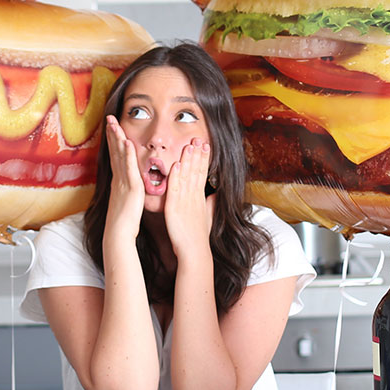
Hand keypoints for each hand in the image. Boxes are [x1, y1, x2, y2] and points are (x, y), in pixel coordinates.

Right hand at [103, 115, 143, 241]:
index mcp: (118, 181)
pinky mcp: (131, 188)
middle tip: (109, 117)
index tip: (112, 127)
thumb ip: (126, 190)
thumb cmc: (123, 222)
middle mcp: (118, 178)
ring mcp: (123, 182)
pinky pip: (129, 168)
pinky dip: (127, 154)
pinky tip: (127, 143)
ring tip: (114, 123)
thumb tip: (128, 185)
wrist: (118, 234)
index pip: (115, 156)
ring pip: (119, 156)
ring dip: (117, 138)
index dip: (113, 141)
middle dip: (112, 134)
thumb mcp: (125, 202)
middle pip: (114, 152)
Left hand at [163, 137, 213, 255]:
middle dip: (198, 154)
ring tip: (189, 145)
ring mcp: (185, 201)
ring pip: (187, 176)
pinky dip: (176, 177)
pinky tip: (177, 165)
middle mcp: (193, 197)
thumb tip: (215, 195)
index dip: (203, 159)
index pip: (202, 173)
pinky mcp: (175, 208)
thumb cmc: (198, 237)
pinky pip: (175, 190)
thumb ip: (210, 205)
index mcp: (199, 198)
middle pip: (197, 171)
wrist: (194, 252)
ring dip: (188, 160)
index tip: (205, 145)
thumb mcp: (207, 217)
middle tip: (198, 138)